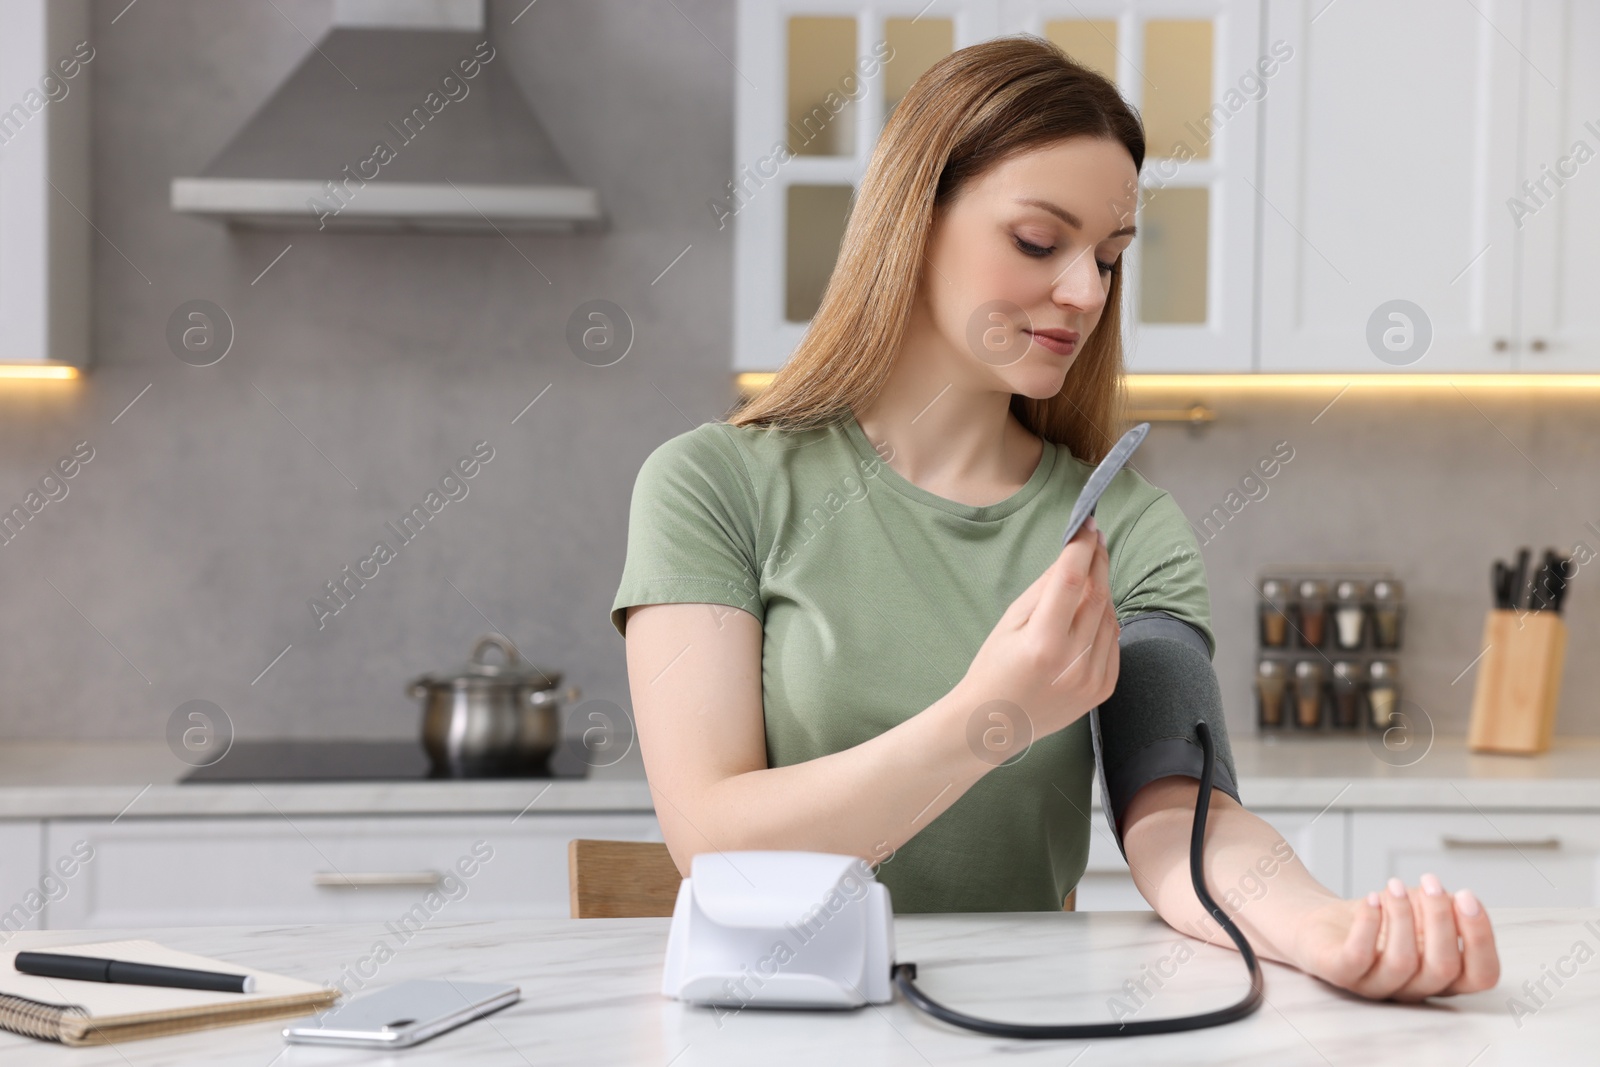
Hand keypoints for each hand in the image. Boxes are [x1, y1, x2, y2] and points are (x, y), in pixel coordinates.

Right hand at [958, 516, 1119, 747]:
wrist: (995, 723)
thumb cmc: (994, 669)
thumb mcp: (1008, 622)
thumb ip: (1043, 589)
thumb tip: (1072, 556)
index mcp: (1042, 643)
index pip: (1070, 581)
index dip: (1081, 548)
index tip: (1087, 525)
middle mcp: (1073, 663)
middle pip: (1098, 596)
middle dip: (1098, 561)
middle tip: (1094, 539)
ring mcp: (1092, 679)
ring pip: (1110, 616)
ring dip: (1101, 591)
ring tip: (1085, 579)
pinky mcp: (1103, 690)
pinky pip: (1113, 641)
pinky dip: (1105, 621)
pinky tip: (1088, 616)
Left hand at [1287, 872, 1499, 1000]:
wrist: (1320, 923)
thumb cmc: (1377, 919)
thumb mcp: (1419, 912)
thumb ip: (1444, 912)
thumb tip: (1459, 902)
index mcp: (1442, 978)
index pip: (1481, 975)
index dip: (1481, 937)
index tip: (1467, 895)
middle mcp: (1414, 989)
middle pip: (1444, 968)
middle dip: (1441, 919)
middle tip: (1431, 882)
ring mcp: (1376, 986)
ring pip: (1403, 962)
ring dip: (1403, 916)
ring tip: (1395, 885)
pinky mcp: (1341, 974)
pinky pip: (1359, 956)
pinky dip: (1369, 924)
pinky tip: (1372, 899)